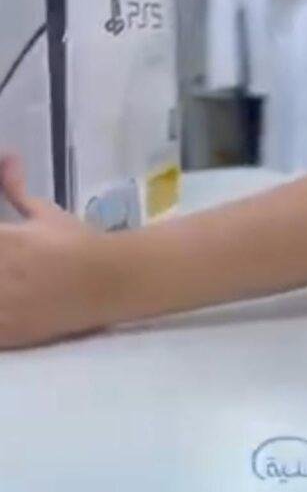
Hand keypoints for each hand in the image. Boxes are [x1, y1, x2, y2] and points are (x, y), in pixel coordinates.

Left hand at [0, 156, 113, 347]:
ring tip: (6, 275)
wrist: (110, 281)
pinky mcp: (8, 335)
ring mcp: (3, 309)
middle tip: (3, 255)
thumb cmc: (78, 242)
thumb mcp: (46, 214)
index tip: (0, 235)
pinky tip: (7, 301)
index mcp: (5, 241)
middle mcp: (0, 274)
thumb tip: (8, 155)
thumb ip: (16, 188)